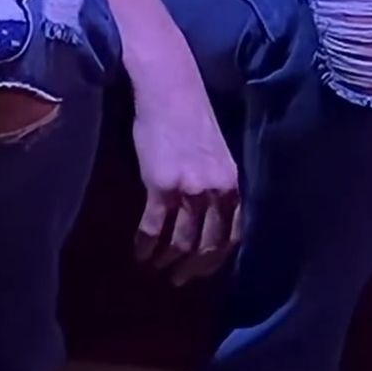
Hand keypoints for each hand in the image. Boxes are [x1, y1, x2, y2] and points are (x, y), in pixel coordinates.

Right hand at [132, 67, 240, 285]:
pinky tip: (138, 252)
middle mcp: (217, 191)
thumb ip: (216, 184)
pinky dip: (145, 246)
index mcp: (233, 184)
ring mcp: (190, 190)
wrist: (169, 89)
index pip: (233, 236)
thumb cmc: (190, 116)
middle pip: (208, 246)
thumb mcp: (216, 154)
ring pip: (181, 243)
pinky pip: (153, 229)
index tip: (203, 271)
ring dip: (166, 261)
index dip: (217, 259)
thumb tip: (208, 214)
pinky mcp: (161, 186)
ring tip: (154, 268)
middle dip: (192, 269)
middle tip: (177, 281)